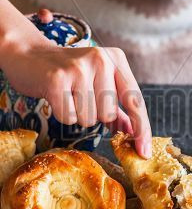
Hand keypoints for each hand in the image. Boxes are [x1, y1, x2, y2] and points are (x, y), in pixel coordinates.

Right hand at [0, 0, 151, 157]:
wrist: (30, 55)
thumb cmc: (70, 73)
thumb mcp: (99, 82)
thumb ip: (119, 107)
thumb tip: (135, 132)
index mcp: (116, 59)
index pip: (136, 100)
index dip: (142, 128)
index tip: (144, 152)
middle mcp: (101, 59)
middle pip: (109, 114)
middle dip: (95, 114)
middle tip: (81, 95)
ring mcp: (79, 68)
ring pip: (90, 118)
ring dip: (79, 114)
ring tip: (69, 95)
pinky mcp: (57, 79)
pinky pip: (69, 117)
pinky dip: (64, 114)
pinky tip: (58, 96)